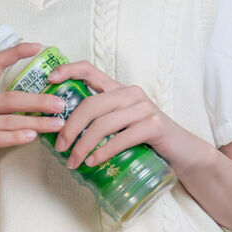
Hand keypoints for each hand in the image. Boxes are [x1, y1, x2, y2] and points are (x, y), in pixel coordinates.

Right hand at [0, 42, 65, 194]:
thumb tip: (28, 104)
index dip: (16, 53)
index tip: (37, 47)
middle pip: (10, 98)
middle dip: (39, 100)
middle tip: (61, 103)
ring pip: (8, 120)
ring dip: (37, 122)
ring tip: (57, 124)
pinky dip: (17, 137)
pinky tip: (32, 136)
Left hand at [44, 60, 194, 172]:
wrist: (183, 152)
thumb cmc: (146, 140)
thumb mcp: (121, 125)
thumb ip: (100, 122)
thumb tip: (62, 135)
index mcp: (119, 89)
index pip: (89, 69)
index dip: (68, 70)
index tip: (49, 80)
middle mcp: (130, 93)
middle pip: (90, 104)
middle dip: (70, 127)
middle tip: (59, 147)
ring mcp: (143, 108)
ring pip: (103, 124)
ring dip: (83, 145)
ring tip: (73, 162)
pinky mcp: (153, 126)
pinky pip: (121, 138)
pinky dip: (103, 152)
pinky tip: (93, 162)